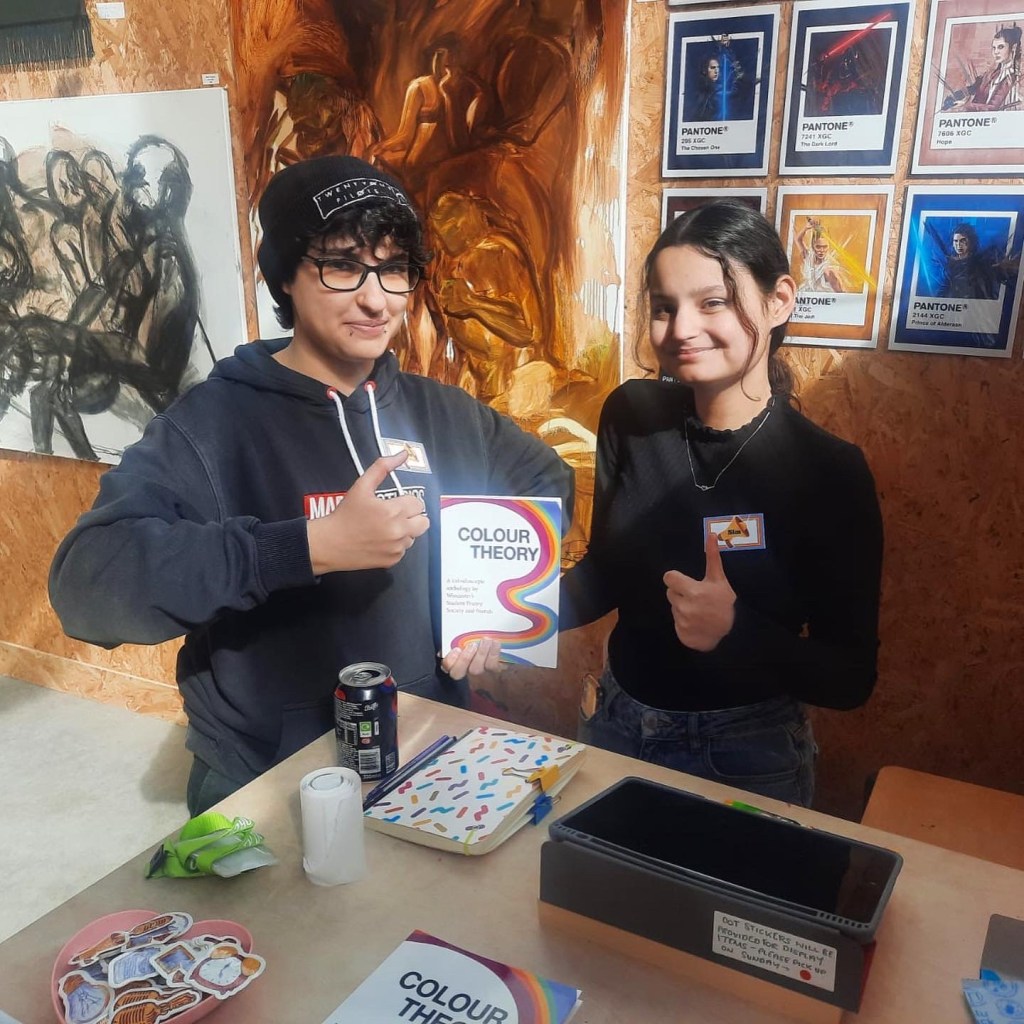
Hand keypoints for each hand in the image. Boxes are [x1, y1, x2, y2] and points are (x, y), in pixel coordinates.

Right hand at [306, 452, 428, 573]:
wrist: (329, 543)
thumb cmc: (344, 515)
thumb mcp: (362, 486)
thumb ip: (382, 467)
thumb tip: (401, 455)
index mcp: (394, 511)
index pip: (417, 504)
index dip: (405, 502)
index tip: (393, 504)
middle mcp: (399, 531)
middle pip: (424, 522)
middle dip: (412, 517)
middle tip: (394, 515)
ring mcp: (397, 547)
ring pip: (413, 536)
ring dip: (404, 531)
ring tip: (383, 528)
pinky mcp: (392, 560)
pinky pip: (403, 550)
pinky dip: (395, 546)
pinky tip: (379, 540)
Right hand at [440, 637, 502, 680]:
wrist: (509, 669)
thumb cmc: (488, 655)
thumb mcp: (475, 650)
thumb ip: (466, 645)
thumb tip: (461, 637)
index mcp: (460, 667)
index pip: (448, 667)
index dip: (449, 660)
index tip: (457, 649)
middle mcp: (468, 675)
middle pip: (457, 672)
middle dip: (463, 658)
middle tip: (472, 646)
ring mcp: (481, 677)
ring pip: (475, 669)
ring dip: (480, 652)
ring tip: (486, 641)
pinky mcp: (495, 674)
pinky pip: (492, 665)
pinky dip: (493, 652)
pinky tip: (495, 643)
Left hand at [663, 528, 735, 651]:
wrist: (731, 633)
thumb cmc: (724, 602)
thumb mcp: (719, 579)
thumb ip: (713, 558)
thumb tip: (712, 535)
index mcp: (693, 591)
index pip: (668, 578)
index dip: (676, 579)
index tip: (685, 582)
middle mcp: (685, 607)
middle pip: (670, 592)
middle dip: (680, 593)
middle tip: (696, 597)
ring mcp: (682, 621)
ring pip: (673, 607)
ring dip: (682, 607)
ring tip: (698, 610)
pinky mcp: (681, 633)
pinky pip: (675, 622)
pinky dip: (683, 622)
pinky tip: (696, 621)